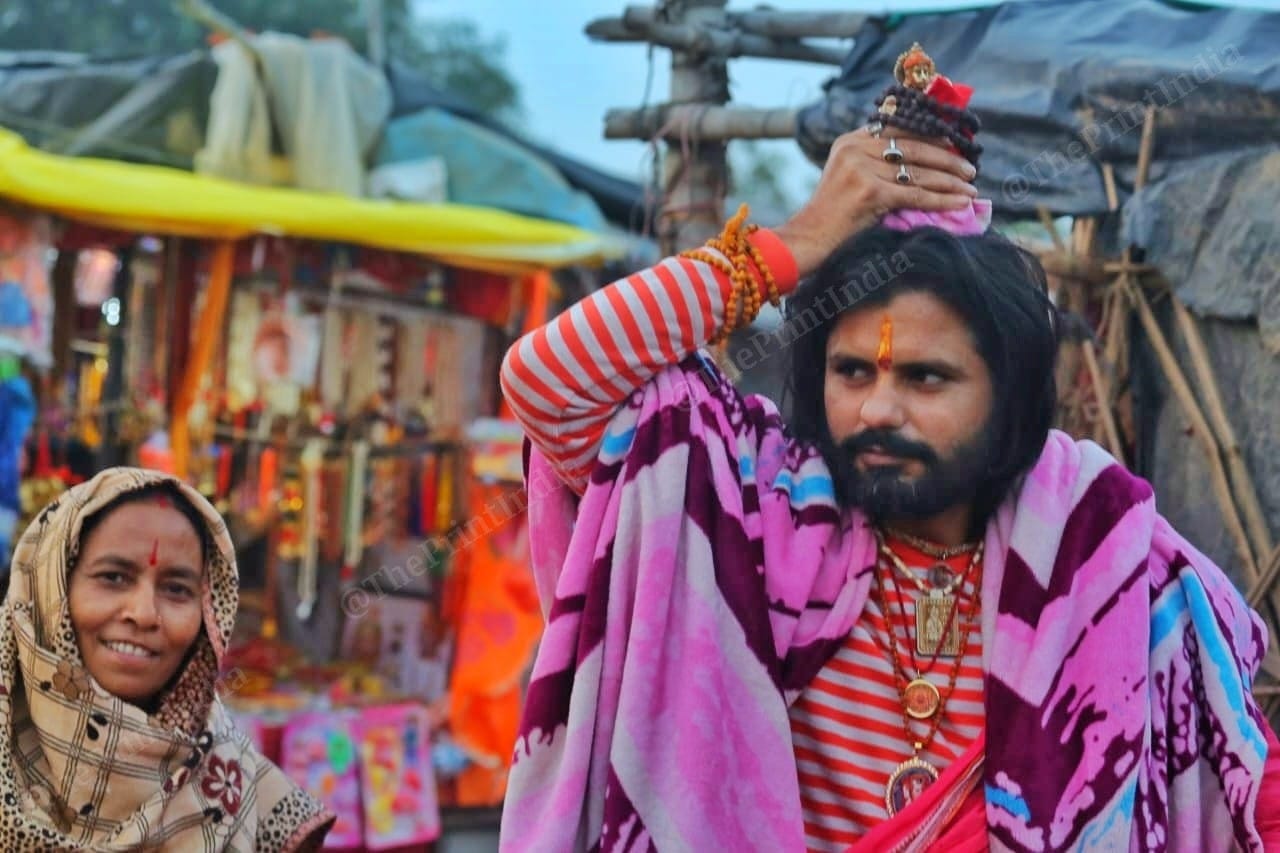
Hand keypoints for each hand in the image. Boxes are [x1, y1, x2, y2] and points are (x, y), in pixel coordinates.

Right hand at [773, 127, 977, 276]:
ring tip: (971, 188)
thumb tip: (922, 160)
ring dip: (950, 181)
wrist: (807, 241)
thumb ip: (874, 162)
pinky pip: (916, 194)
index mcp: (851, 140)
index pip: (900, 127)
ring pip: (919, 172)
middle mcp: (855, 149)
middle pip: (914, 148)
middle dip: (947, 159)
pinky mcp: (869, 192)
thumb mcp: (848, 177)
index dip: (932, 133)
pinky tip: (961, 202)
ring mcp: (861, 169)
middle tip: (970, 169)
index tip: (955, 142)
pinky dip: (942, 199)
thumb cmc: (832, 217)